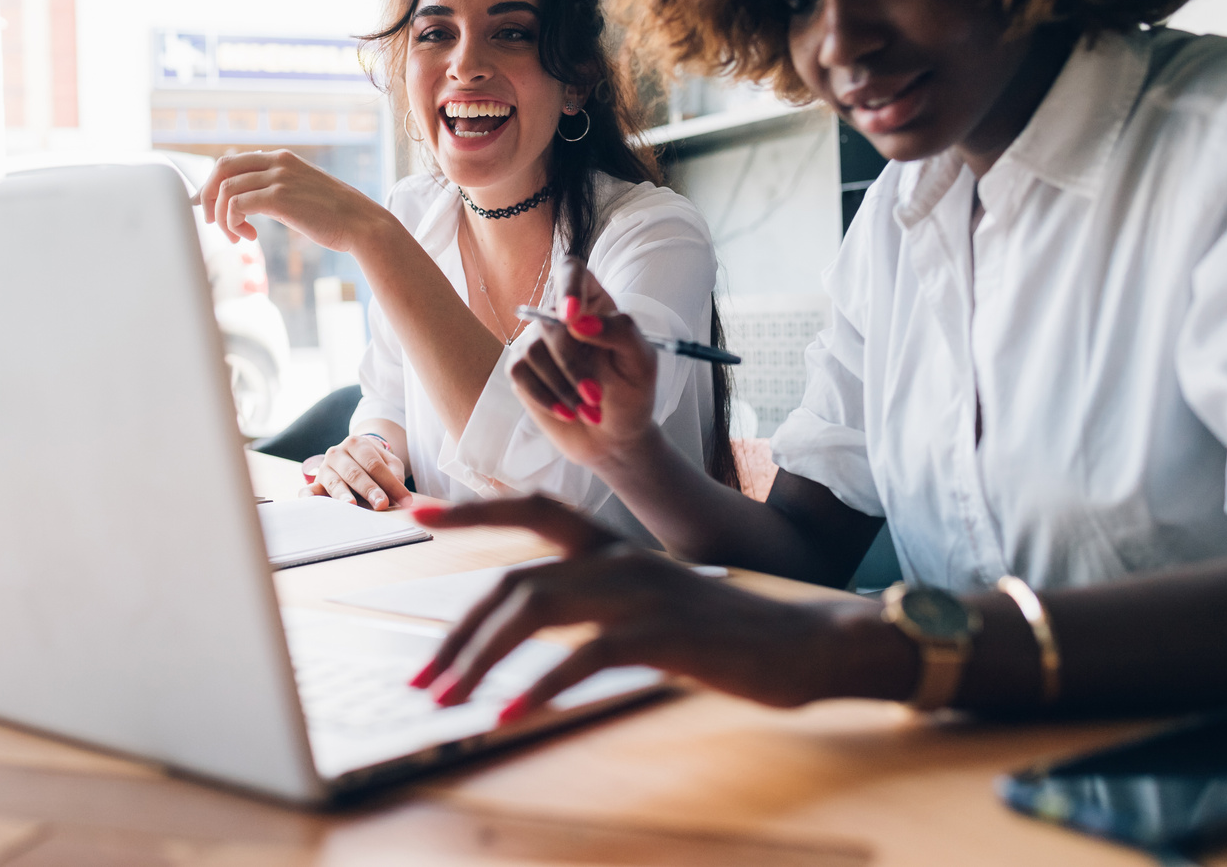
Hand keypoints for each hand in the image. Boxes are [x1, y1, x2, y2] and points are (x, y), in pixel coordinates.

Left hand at [194, 149, 381, 253]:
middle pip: (222, 168)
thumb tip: (246, 203)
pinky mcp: (279, 198)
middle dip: (207, 196)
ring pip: (225, 189)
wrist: (362, 224)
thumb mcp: (300, 194)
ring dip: (222, 217)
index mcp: (281, 159)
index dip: (212, 184)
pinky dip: (233, 223)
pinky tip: (248, 237)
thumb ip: (274, 191)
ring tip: (235, 237)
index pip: (232, 161)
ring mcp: (278, 178)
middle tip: (212, 221)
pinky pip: (237, 205)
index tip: (209, 207)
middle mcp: (277, 162)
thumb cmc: (334, 216)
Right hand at [302, 434, 411, 510]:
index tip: (404, 500)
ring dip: (344, 495)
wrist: (352, 458)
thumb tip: (400, 494)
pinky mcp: (316, 483)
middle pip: (355, 472)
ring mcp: (324, 468)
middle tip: (382, 504)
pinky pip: (309, 490)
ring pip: (335, 482)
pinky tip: (308, 502)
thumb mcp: (389, 464)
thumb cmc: (374, 464)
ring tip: (352, 505)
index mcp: (356, 444)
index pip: (374, 464)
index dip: (390, 482)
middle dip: (369, 489)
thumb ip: (395, 475)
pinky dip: (308, 496)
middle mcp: (337, 453)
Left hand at [407, 496, 848, 721]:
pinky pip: (585, 658)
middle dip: (459, 633)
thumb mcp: (656, 608)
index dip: (472, 511)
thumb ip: (601, 607)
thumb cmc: (729, 634)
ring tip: (448, 699)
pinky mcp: (664, 634)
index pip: (533, 511)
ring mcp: (641, 593)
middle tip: (424, 677)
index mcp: (614, 549)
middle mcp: (620, 560)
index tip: (416, 516)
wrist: (810, 643)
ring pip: (536, 610)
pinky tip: (511, 716)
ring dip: (481, 659)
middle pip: (515, 581)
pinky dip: (540, 688)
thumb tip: (535, 631)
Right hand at [509, 257, 660, 469]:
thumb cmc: (632, 393)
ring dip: (563, 387)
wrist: (613, 437)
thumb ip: (620, 332)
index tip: (571, 317)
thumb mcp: (642, 362)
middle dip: (572, 363)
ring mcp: (537, 341)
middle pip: (550, 321)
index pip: (571, 270)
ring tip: (588, 409)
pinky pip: (519, 373)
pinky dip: (545, 397)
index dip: (567, 286)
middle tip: (595, 395)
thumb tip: (578, 321)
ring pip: (533, 350)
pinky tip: (567, 412)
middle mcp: (560, 317)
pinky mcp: (521, 369)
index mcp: (594, 302)